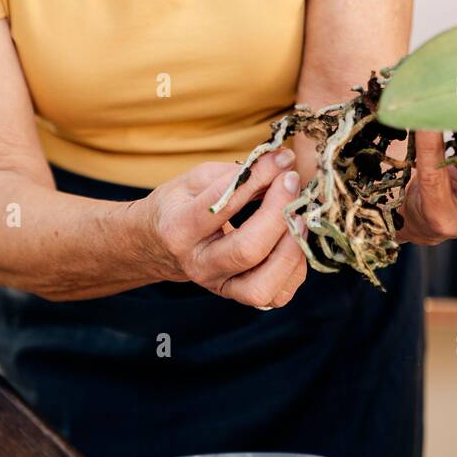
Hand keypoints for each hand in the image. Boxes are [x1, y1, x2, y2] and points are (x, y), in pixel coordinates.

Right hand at [141, 149, 307, 307]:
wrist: (158, 246)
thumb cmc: (180, 206)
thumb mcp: (196, 180)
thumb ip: (236, 174)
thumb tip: (280, 165)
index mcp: (179, 230)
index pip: (222, 204)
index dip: (258, 177)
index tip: (282, 159)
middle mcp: (198, 265)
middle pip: (247, 250)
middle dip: (278, 212)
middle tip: (292, 182)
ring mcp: (219, 286)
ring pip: (263, 286)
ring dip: (290, 248)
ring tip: (298, 216)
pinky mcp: (239, 297)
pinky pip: (277, 295)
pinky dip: (294, 267)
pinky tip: (293, 239)